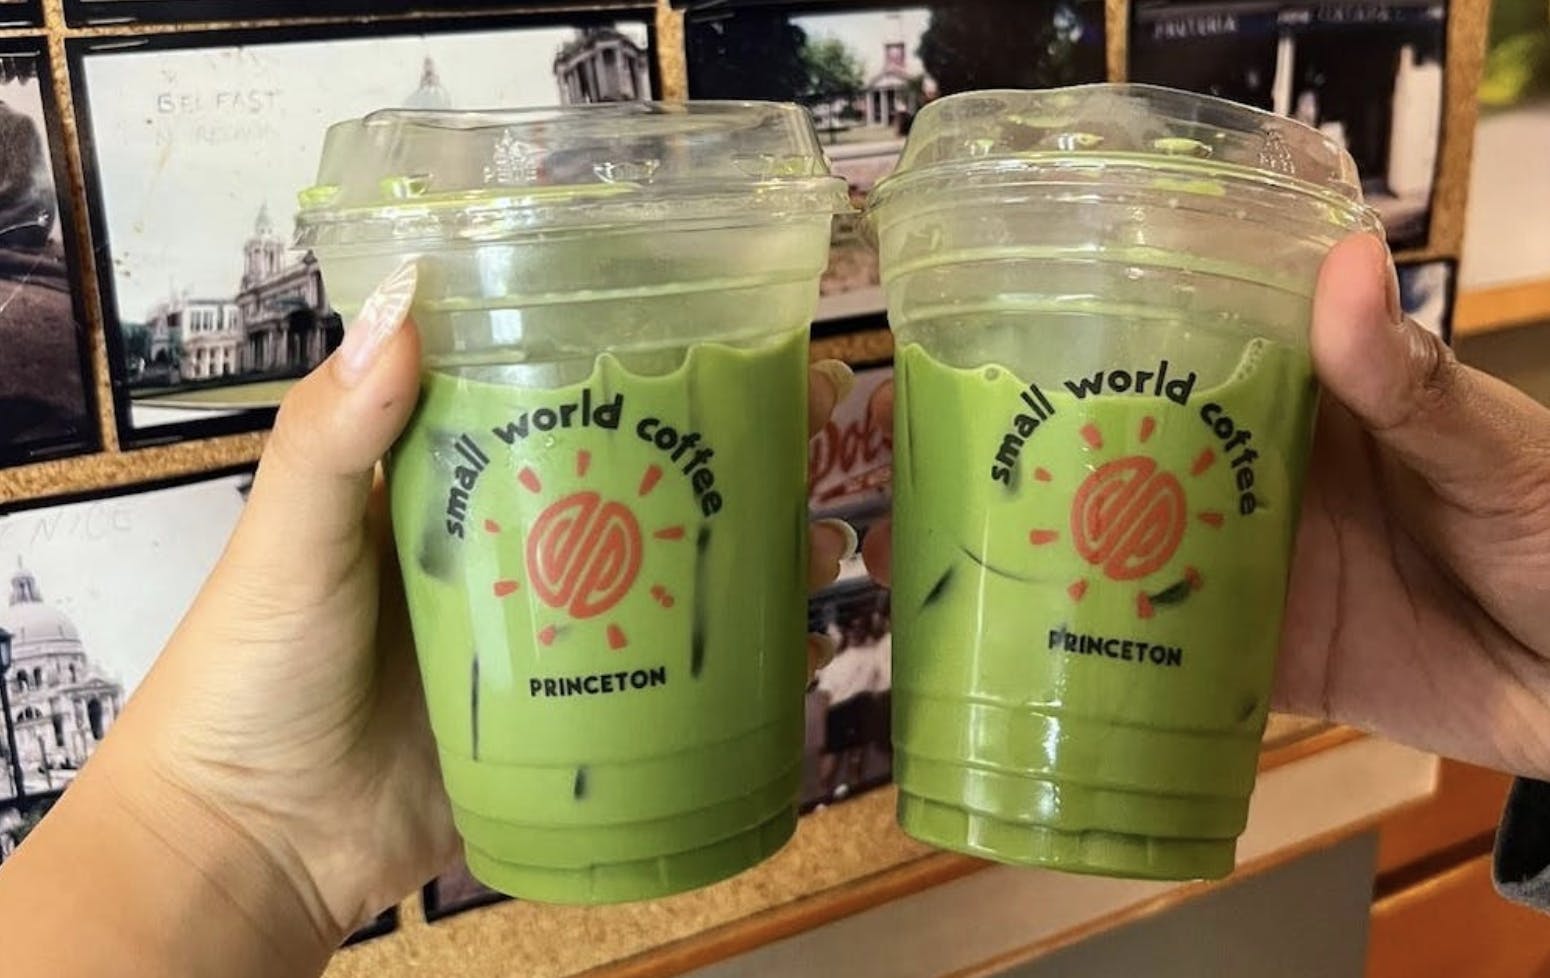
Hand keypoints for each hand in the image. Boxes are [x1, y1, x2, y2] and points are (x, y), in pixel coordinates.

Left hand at [98, 265, 858, 948]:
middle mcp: (515, 547)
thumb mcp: (289, 537)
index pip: (567, 397)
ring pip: (673, 577)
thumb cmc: (253, 671)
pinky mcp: (570, 717)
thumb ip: (335, 433)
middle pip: (645, 483)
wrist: (254, 840)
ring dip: (758, 554)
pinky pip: (668, 679)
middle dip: (737, 454)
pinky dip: (738, 661)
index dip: (650, 363)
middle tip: (819, 426)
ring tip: (829, 539)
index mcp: (452, 482)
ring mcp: (551, 635)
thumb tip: (407, 301)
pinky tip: (802, 646)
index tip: (736, 332)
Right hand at [864, 235, 1549, 779]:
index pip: (1184, 349)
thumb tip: (1341, 264)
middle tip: (920, 446)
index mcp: (1307, 401)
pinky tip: (1013, 649)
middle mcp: (1256, 478)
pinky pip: (1164, 653)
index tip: (993, 323)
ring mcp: (1250, 570)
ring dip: (1042, 548)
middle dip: (1032, 447)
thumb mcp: (1493, 449)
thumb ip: (1408, 381)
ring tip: (934, 544)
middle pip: (1127, 453)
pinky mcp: (1258, 659)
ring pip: (1125, 550)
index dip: (1095, 334)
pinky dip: (1094, 652)